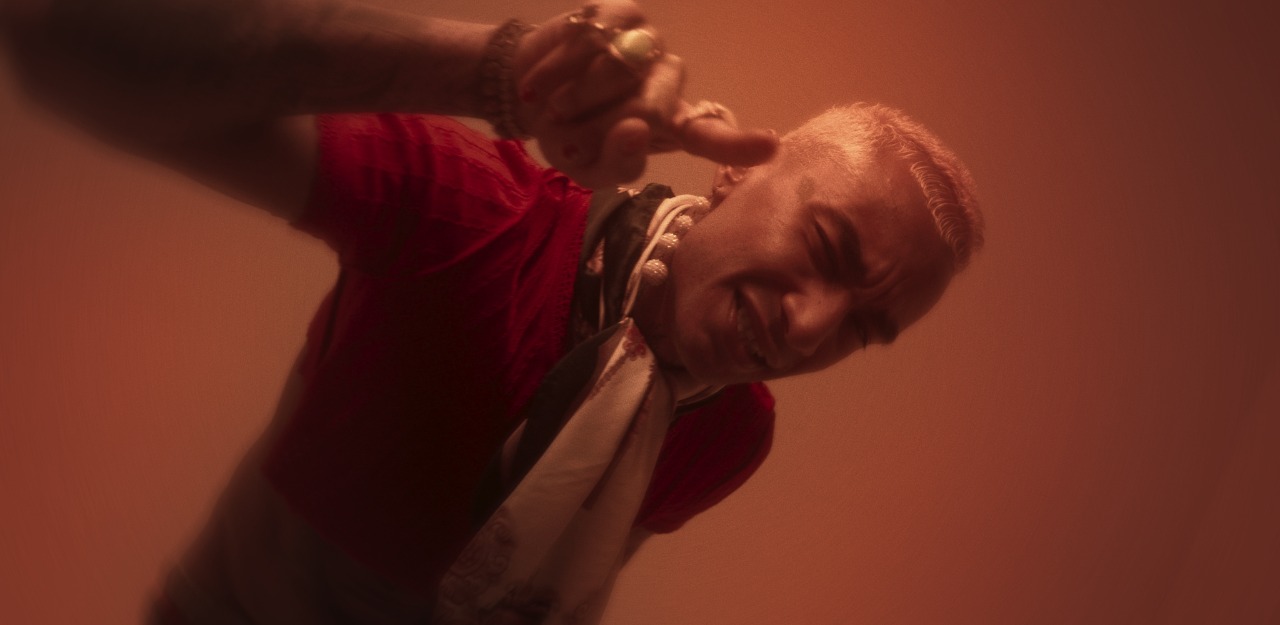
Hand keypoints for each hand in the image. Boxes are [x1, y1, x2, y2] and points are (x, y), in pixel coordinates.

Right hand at [511, 0, 777, 187]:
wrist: (528, 91)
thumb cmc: (568, 135)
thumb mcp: (587, 167)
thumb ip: (615, 161)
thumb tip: (634, 130)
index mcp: (672, 126)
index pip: (712, 135)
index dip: (739, 143)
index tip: (769, 144)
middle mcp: (669, 83)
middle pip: (651, 108)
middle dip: (601, 125)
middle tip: (570, 132)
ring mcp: (648, 45)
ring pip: (620, 71)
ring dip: (577, 98)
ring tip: (556, 107)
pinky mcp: (621, 16)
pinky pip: (592, 41)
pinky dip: (560, 69)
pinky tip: (543, 82)